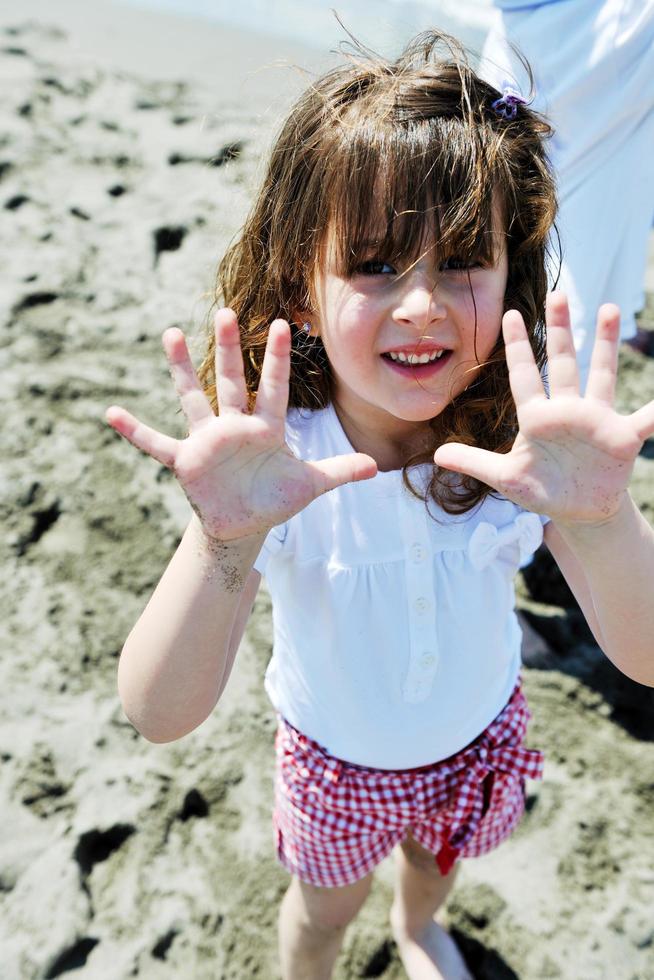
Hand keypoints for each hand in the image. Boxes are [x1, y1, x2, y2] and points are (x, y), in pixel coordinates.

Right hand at [106, 309, 375, 540]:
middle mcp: (235, 426)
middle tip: (226, 311)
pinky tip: (110, 413)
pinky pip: (156, 443)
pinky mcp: (186, 461)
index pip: (276, 388)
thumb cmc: (275, 499)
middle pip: (232, 381)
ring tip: (171, 333)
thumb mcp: (309, 486)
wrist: (243, 525)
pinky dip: (135, 431)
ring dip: (182, 369)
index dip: (281, 359)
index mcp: (267, 429)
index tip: (285, 324)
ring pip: (193, 398)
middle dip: (232, 349)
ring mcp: (208, 441)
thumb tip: (376, 467)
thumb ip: (338, 472)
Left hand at [433, 293, 653, 525]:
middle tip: (557, 292)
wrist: (578, 511)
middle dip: (560, 329)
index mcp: (537, 418)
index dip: (518, 346)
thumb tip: (437, 454)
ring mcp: (596, 420)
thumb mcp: (505, 478)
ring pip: (600, 375)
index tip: (511, 314)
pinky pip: (645, 419)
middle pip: (562, 363)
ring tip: (609, 307)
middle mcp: (567, 410)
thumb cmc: (542, 489)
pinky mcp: (621, 438)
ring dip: (605, 344)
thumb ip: (474, 463)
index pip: (524, 376)